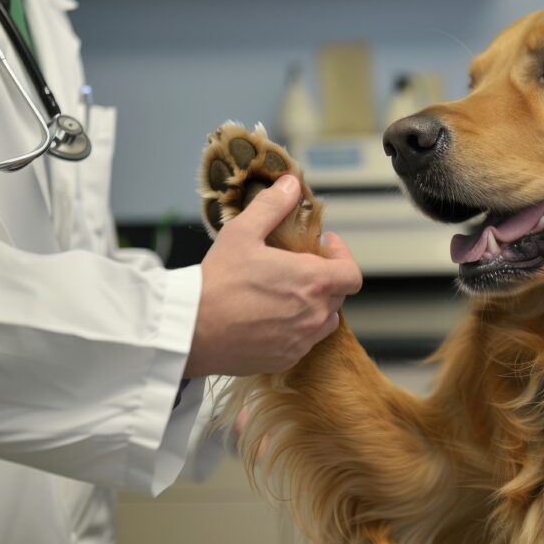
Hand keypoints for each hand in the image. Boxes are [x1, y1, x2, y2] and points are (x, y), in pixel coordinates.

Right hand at [184, 175, 361, 376]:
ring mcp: (302, 340)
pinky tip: (270, 317)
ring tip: (287, 293)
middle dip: (325, 278)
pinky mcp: (286, 358)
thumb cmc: (216, 283)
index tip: (324, 247)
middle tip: (299, 267)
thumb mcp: (243, 232)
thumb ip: (272, 206)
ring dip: (314, 306)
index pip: (352, 274)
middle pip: (338, 296)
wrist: (191, 330)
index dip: (342, 257)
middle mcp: (314, 314)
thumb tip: (291, 185)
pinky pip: (303, 342)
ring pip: (324, 321)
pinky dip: (296, 329)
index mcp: (313, 281)